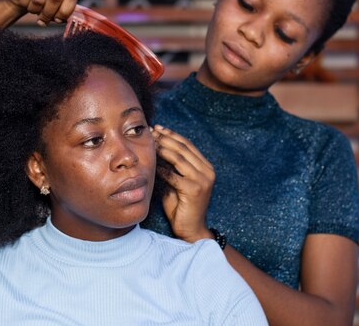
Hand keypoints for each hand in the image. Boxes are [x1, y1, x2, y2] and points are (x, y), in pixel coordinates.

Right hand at [10, 0, 78, 25]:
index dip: (65, 11)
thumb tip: (60, 20)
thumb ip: (63, 10)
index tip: (58, 19)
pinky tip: (26, 1)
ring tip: (34, 9)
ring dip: (35, 9)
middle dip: (49, 13)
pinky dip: (25, 2)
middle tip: (44, 19)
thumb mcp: (58, 2)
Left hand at [152, 125, 214, 242]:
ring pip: (180, 158)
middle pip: (184, 148)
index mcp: (206, 167)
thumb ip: (172, 167)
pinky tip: (151, 164)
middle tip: (151, 132)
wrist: (191, 229)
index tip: (157, 128)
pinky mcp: (194, 190)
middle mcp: (207, 171)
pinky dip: (161, 168)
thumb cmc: (181, 206)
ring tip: (150, 143)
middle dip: (165, 138)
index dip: (172, 135)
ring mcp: (203, 180)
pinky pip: (174, 175)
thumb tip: (156, 148)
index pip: (188, 145)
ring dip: (163, 149)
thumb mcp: (177, 182)